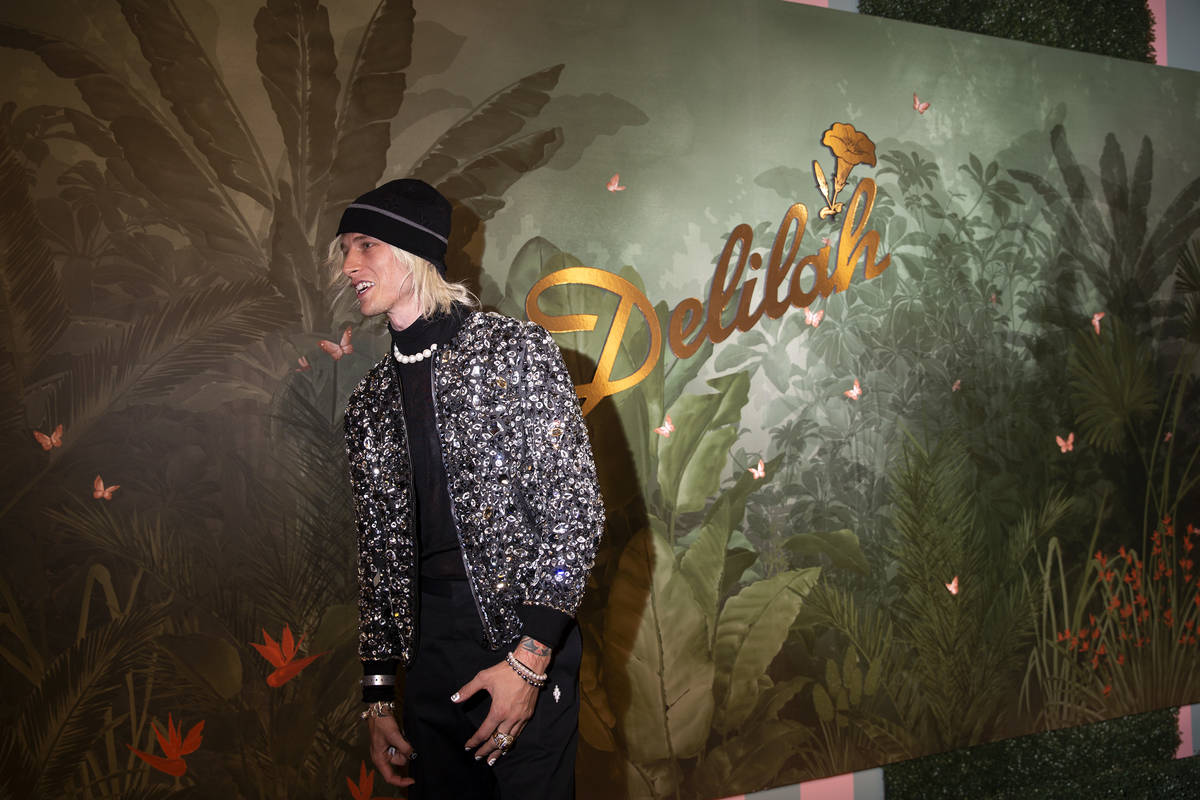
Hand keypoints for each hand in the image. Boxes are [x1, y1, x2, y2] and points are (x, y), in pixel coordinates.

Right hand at [368, 713, 415, 787]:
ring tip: (400, 736)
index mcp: (379, 758)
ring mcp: (386, 751)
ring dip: (404, 747)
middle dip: (404, 754)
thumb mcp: (394, 735)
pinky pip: (401, 748)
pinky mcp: (391, 745)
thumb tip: (412, 755)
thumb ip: (404, 747)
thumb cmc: (381, 723)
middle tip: (403, 741)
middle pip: (399, 763)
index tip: (412, 780)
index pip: (390, 777)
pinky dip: (404, 744)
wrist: (379, 710)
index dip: (401, 781)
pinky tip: (401, 736)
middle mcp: (382, 757)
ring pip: (401, 755)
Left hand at [455, 637, 550, 765]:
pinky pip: (518, 733)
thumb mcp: (484, 678)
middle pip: (497, 741)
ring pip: (509, 740)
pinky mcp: (528, 714)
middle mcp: (511, 718)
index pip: (484, 732)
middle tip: (478, 757)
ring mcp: (521, 718)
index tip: (468, 747)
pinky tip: (506, 744)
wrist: (529, 665)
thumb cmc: (506, 671)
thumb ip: (468, 690)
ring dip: (499, 750)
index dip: (475, 741)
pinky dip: (510, 741)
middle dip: (486, 751)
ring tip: (492, 759)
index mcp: (498, 711)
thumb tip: (454, 699)